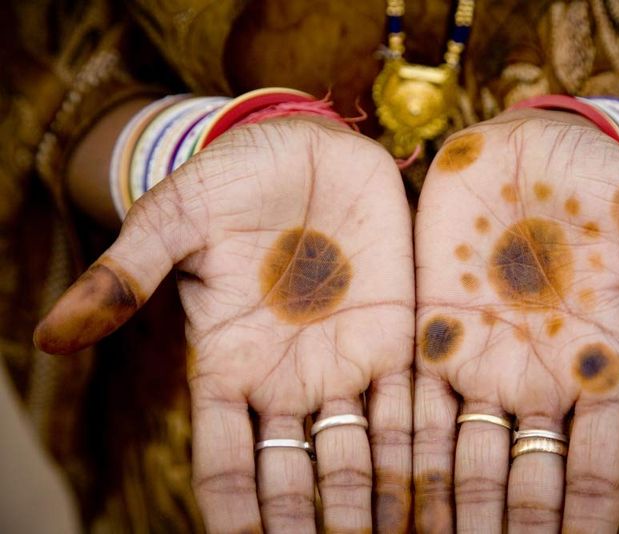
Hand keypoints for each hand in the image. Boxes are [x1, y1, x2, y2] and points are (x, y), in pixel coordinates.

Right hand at [34, 117, 414, 532]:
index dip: (236, 518)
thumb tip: (45, 338)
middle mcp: (290, 380)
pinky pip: (417, 403)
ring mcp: (347, 360)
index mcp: (228, 367)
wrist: (302, 147)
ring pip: (364, 455)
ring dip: (380, 506)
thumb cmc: (230, 181)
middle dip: (317, 528)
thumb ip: (125, 278)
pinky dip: (429, 448)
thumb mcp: (173, 222)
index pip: (228, 466)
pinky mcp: (398, 332)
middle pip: (301, 479)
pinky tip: (444, 486)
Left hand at [412, 109, 618, 532]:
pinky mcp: (429, 325)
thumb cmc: (602, 183)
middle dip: (505, 529)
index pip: (596, 472)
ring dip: (444, 504)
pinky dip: (396, 444)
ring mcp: (479, 355)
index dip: (585, 523)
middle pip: (521, 479)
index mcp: (597, 367)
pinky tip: (381, 485)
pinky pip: (409, 398)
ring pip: (460, 452)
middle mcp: (534, 376)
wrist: (530, 145)